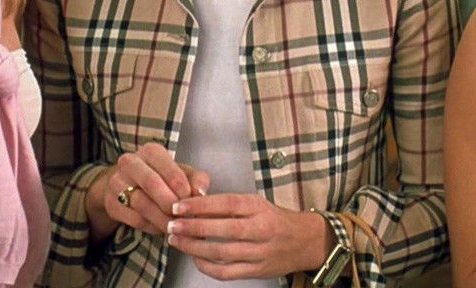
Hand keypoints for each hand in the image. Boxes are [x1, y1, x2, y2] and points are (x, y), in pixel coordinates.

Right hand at [93, 142, 209, 235]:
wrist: (126, 185)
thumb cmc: (162, 178)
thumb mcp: (182, 173)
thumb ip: (196, 179)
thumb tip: (201, 192)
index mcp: (151, 151)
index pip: (170, 170)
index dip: (184, 189)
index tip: (193, 202)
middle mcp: (131, 162)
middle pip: (152, 183)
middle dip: (171, 203)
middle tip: (184, 218)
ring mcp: (117, 182)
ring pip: (142, 204)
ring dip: (163, 219)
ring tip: (177, 227)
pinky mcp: (111, 203)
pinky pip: (134, 219)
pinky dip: (152, 227)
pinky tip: (162, 228)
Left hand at [165, 193, 329, 279]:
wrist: (305, 241)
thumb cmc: (275, 219)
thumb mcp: (256, 203)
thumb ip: (229, 204)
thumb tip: (195, 201)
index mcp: (259, 207)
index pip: (226, 204)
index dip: (200, 205)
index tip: (178, 206)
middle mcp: (260, 229)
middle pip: (222, 230)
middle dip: (192, 227)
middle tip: (171, 224)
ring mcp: (259, 252)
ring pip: (221, 252)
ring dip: (194, 247)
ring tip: (176, 240)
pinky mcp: (257, 271)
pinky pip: (226, 272)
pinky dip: (207, 267)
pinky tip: (194, 258)